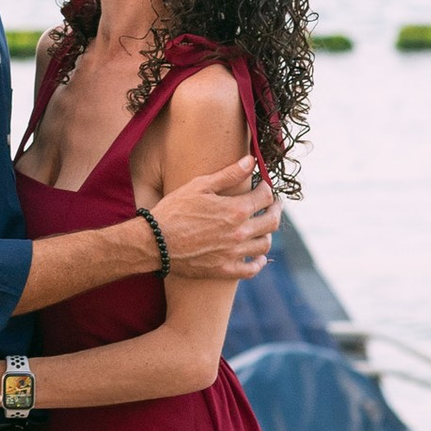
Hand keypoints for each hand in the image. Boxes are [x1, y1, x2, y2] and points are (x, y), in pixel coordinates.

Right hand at [154, 159, 279, 280]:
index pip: (265, 197)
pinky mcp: (224, 270)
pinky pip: (251, 270)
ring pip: (264, 245)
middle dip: (276, 209)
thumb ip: (228, 174)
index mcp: (236, 210)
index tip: (263, 186)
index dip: (267, 189)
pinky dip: (258, 263)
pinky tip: (257, 257)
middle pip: (272, 221)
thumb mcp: (199, 186)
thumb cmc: (174, 210)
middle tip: (273, 205)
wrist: (154, 242)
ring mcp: (233, 254)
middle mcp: (240, 233)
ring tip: (263, 227)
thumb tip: (251, 161)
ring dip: (268, 234)